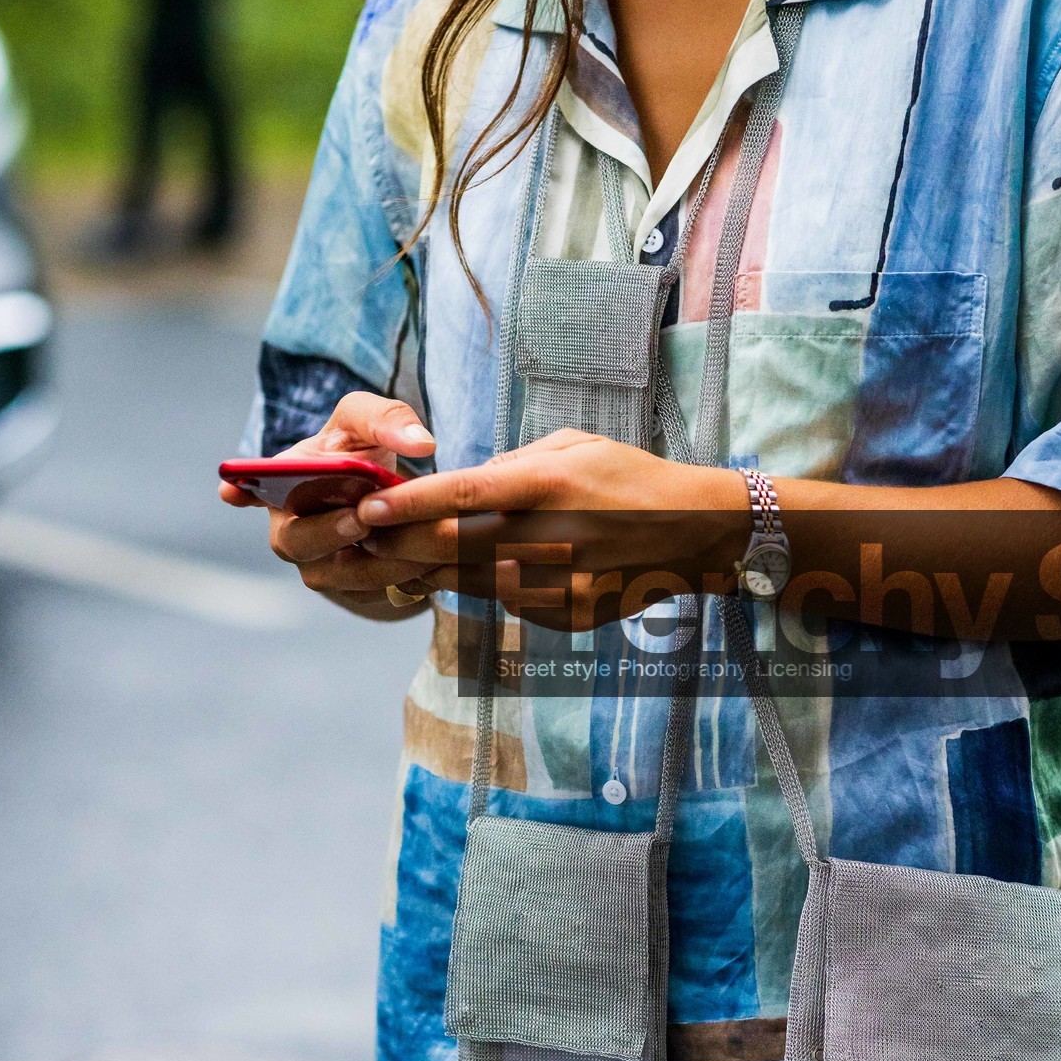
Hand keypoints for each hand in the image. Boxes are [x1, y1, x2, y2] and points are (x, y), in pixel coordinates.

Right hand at [220, 392, 438, 616]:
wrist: (395, 500)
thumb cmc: (364, 453)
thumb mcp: (370, 423)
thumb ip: (388, 418)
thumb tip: (421, 443)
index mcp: (283, 485)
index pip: (249, 490)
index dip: (240, 492)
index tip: (231, 491)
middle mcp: (292, 531)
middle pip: (295, 542)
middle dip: (327, 531)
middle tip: (360, 520)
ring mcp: (318, 566)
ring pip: (336, 575)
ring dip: (374, 562)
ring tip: (415, 545)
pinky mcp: (351, 591)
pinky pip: (370, 593)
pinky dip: (398, 579)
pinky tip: (430, 562)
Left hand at [342, 428, 748, 628]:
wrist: (694, 533)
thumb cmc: (630, 478)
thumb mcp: (576, 446)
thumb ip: (515, 463)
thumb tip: (463, 483)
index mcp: (552, 484)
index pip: (467, 494)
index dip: (411, 503)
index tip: (369, 505)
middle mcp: (553, 536)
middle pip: (456, 546)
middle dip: (403, 542)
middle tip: (366, 536)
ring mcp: (561, 583)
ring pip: (473, 581)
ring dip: (434, 569)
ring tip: (405, 554)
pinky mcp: (567, 614)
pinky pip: (509, 601)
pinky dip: (487, 586)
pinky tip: (484, 570)